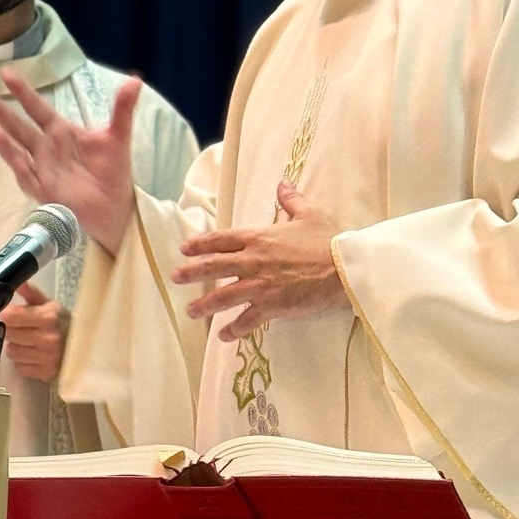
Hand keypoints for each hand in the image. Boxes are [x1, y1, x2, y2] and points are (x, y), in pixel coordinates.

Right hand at [0, 69, 139, 254]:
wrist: (115, 208)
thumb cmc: (112, 172)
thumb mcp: (118, 138)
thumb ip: (122, 109)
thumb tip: (135, 80)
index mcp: (61, 132)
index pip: (38, 109)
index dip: (24, 92)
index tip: (8, 74)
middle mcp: (47, 148)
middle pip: (21, 126)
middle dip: (3, 111)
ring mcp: (42, 169)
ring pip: (18, 148)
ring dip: (4, 136)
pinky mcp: (44, 189)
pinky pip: (26, 174)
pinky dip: (17, 161)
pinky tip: (7, 147)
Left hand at [0, 282, 70, 382]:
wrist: (85, 346)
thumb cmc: (63, 323)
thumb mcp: (50, 305)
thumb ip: (31, 293)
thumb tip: (17, 282)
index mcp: (48, 318)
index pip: (9, 317)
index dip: (7, 315)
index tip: (12, 315)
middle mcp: (47, 339)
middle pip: (8, 334)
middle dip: (12, 330)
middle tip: (23, 328)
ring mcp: (47, 358)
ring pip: (11, 352)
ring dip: (17, 347)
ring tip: (29, 343)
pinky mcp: (45, 373)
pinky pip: (19, 367)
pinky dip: (23, 362)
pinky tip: (34, 355)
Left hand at [171, 181, 349, 339]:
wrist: (343, 269)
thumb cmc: (327, 241)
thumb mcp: (309, 214)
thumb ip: (291, 199)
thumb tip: (283, 183)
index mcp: (259, 238)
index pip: (221, 240)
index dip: (201, 244)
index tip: (185, 248)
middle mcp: (253, 261)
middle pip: (214, 267)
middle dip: (192, 272)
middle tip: (176, 277)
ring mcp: (261, 285)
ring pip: (224, 296)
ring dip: (205, 305)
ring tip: (191, 311)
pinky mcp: (272, 306)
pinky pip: (247, 320)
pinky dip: (234, 329)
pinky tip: (223, 335)